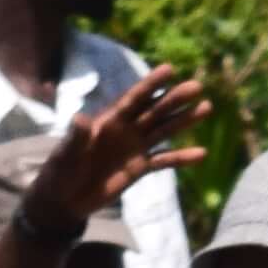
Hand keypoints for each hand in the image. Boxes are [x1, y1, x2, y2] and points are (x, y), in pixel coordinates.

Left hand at [49, 65, 218, 218]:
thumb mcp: (66, 154)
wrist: (64, 199)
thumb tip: (81, 118)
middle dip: (174, 99)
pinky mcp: (140, 167)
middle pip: (154, 111)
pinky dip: (182, 157)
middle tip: (196, 86)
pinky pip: (164, 160)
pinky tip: (201, 154)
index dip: (150, 84)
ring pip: (164, 130)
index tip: (169, 69)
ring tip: (206, 107)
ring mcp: (135, 148)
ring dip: (184, 120)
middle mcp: (126, 130)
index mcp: (108, 121)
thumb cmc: (61, 171)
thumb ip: (76, 137)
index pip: (133, 99)